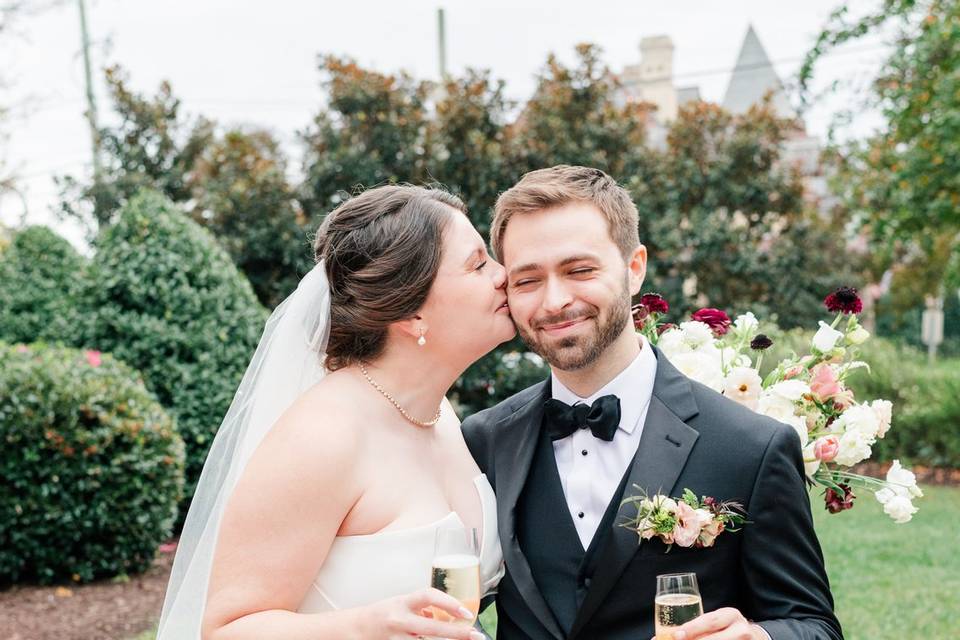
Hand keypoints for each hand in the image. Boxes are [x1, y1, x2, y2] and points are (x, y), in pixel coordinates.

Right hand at [360, 587, 484, 639]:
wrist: (355, 629)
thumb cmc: (381, 614)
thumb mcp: (401, 604)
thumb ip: (421, 608)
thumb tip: (444, 615)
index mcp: (402, 603)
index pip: (427, 596)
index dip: (448, 602)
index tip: (465, 611)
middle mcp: (399, 621)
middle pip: (432, 628)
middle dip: (457, 633)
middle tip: (475, 635)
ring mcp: (396, 639)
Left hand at [666, 607, 765, 639]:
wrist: (753, 637)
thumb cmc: (727, 627)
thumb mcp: (717, 621)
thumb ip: (698, 626)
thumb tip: (669, 634)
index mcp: (730, 615)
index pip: (710, 621)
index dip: (692, 628)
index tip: (677, 634)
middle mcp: (741, 629)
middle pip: (715, 638)